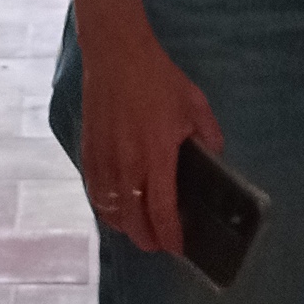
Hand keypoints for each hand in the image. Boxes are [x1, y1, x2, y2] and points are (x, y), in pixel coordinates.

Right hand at [72, 11, 223, 255]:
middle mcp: (127, 164)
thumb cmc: (157, 78)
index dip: (170, 236)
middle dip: (147, 239)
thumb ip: (208, 134)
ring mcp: (104, 159)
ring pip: (109, 209)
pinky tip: (114, 207)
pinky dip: (104, 206)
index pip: (162, 210)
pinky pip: (94, 190)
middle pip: (133, 220)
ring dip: (124, 226)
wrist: (117, 55)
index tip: (177, 248)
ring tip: (138, 229)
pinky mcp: (88, 149)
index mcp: (156, 156)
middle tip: (159, 243)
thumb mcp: (194, 103)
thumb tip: (215, 155)